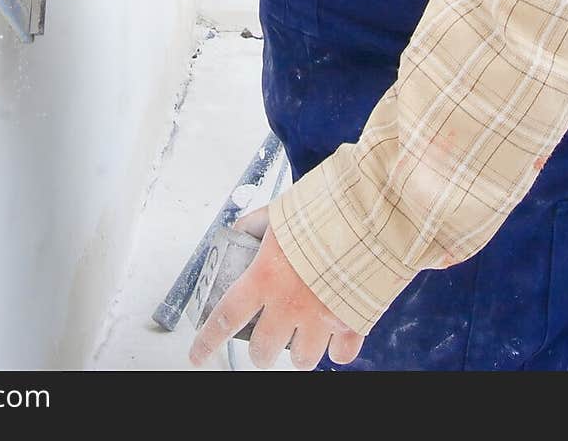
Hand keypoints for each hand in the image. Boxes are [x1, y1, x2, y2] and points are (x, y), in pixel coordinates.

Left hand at [188, 203, 364, 369]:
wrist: (371, 210)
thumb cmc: (323, 206)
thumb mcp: (279, 211)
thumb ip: (256, 226)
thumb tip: (240, 233)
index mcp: (265, 277)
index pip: (226, 318)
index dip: (207, 342)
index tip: (196, 355)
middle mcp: (290, 305)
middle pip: (262, 351)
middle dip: (260, 350)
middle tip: (265, 337)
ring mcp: (322, 319)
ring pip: (302, 360)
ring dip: (298, 351)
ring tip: (300, 334)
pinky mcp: (354, 324)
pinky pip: (342, 355)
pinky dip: (337, 349)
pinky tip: (333, 333)